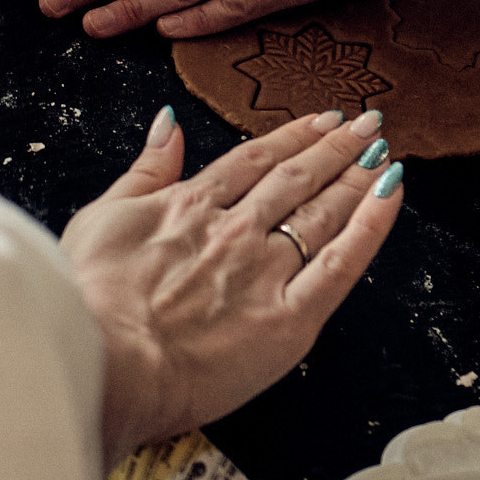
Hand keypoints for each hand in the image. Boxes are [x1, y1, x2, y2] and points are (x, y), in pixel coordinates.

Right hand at [64, 104, 404, 461]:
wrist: (105, 360)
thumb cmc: (89, 301)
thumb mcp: (100, 218)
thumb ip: (143, 171)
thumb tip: (169, 124)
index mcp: (189, 206)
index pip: (253, 160)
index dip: (292, 137)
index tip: (321, 120)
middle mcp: (234, 230)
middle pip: (296, 178)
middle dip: (336, 147)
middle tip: (368, 123)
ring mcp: (264, 270)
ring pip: (321, 211)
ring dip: (356, 176)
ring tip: (382, 151)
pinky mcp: (289, 317)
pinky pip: (342, 263)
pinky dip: (371, 225)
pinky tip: (390, 194)